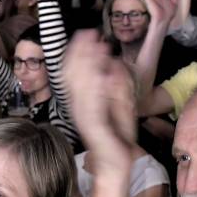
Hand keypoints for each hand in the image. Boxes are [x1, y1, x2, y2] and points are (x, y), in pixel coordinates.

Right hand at [64, 30, 135, 172]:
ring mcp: (84, 115)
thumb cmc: (117, 134)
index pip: (76, 71)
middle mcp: (79, 105)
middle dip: (82, 51)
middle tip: (89, 32)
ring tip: (96, 46)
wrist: (115, 163)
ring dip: (89, 64)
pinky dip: (97, 88)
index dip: (80, 51)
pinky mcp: (92, 125)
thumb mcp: (121, 103)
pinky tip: (102, 73)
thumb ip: (118, 85)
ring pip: (82, 84)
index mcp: (83, 99)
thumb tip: (115, 64)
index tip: (87, 33)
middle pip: (75, 73)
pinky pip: (93, 103)